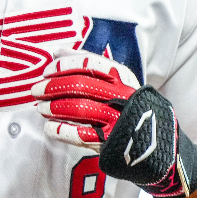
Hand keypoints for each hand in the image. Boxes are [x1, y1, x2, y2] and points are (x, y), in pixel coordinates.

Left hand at [32, 51, 196, 197]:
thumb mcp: (120, 82)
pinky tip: (49, 128)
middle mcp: (122, 96)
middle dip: (52, 87)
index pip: (88, 65)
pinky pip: (80, 135)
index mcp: (124, 78)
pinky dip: (61, 131)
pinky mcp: (112, 142)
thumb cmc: (132, 108)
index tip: (46, 70)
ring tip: (41, 109)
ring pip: (79, 109)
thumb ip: (90, 66)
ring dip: (53, 108)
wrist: (161, 146)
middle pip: (80, 86)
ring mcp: (118, 120)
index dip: (63, 66)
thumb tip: (57, 50)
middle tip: (36, 91)